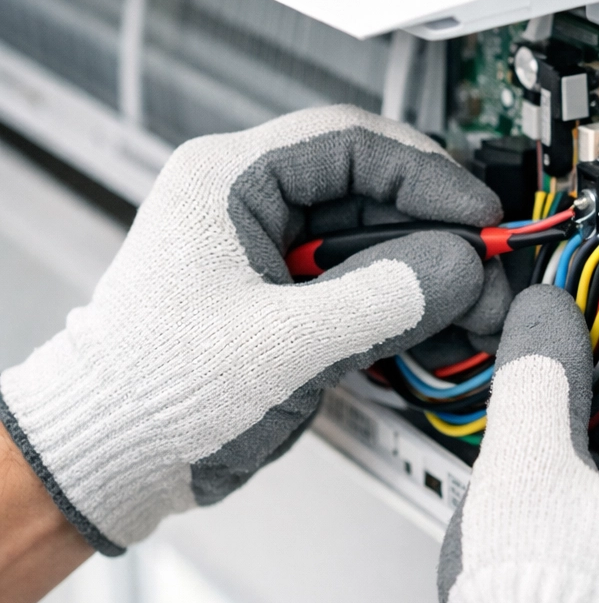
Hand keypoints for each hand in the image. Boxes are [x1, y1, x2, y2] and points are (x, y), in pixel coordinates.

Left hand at [0, 105, 506, 554]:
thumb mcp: (281, 346)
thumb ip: (380, 301)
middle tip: (488, 271)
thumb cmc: (151, 395)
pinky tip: (443, 326)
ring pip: (376, 242)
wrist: (108, 458)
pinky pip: (363, 285)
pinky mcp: (288, 299)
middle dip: (438, 234)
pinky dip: (406, 306)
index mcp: (228, 182)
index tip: (478, 215)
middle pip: (373, 193)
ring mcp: (273, 255)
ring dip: (430, 274)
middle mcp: (252, 206)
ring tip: (478, 308)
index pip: (351, 144)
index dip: (428, 175)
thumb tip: (458, 268)